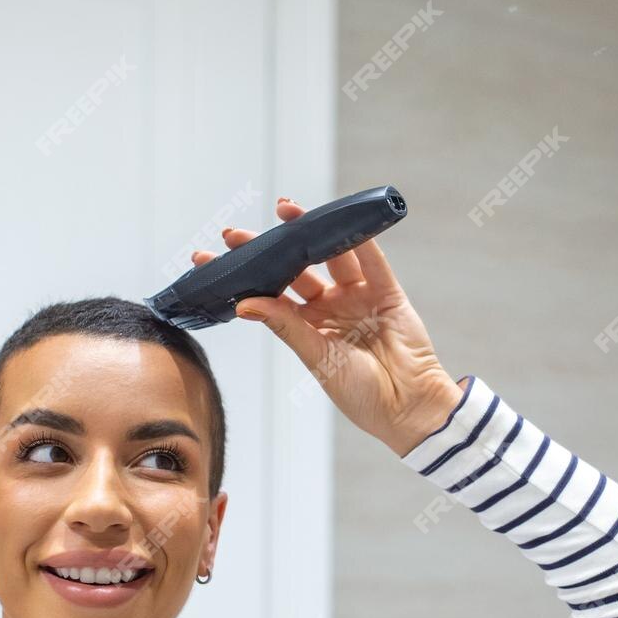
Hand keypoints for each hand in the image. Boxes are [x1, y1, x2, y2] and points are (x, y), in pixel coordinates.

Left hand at [190, 196, 464, 456]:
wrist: (407, 407)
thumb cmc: (362, 394)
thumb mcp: (316, 358)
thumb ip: (285, 325)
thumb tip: (243, 303)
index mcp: (309, 328)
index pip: (270, 294)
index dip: (244, 277)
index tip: (210, 261)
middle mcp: (332, 308)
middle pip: (295, 269)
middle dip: (268, 248)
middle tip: (234, 233)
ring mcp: (359, 298)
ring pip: (332, 256)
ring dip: (311, 232)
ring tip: (286, 210)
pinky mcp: (387, 293)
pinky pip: (372, 260)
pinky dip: (359, 238)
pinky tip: (338, 219)